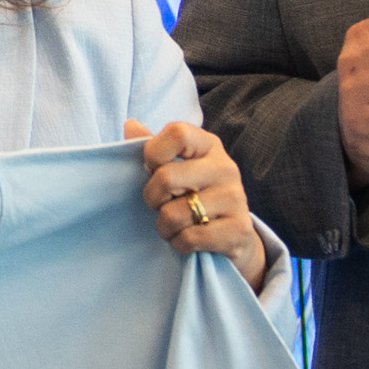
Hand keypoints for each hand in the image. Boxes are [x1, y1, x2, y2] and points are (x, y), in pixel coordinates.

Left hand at [126, 116, 270, 287]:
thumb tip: (130, 125)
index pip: (177, 133)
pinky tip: (188, 240)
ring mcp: (236, 198)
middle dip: (152, 199)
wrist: (234, 235)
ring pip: (174, 214)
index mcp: (209, 145)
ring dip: (164, 227)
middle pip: (166, 178)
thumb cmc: (195, 195)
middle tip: (160, 205)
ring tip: (174, 225)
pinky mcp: (239, 229)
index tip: (151, 169)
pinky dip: (179, 244)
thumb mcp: (177, 167)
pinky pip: (190, 239)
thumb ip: (153, 147)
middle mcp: (226, 167)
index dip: (153, 153)